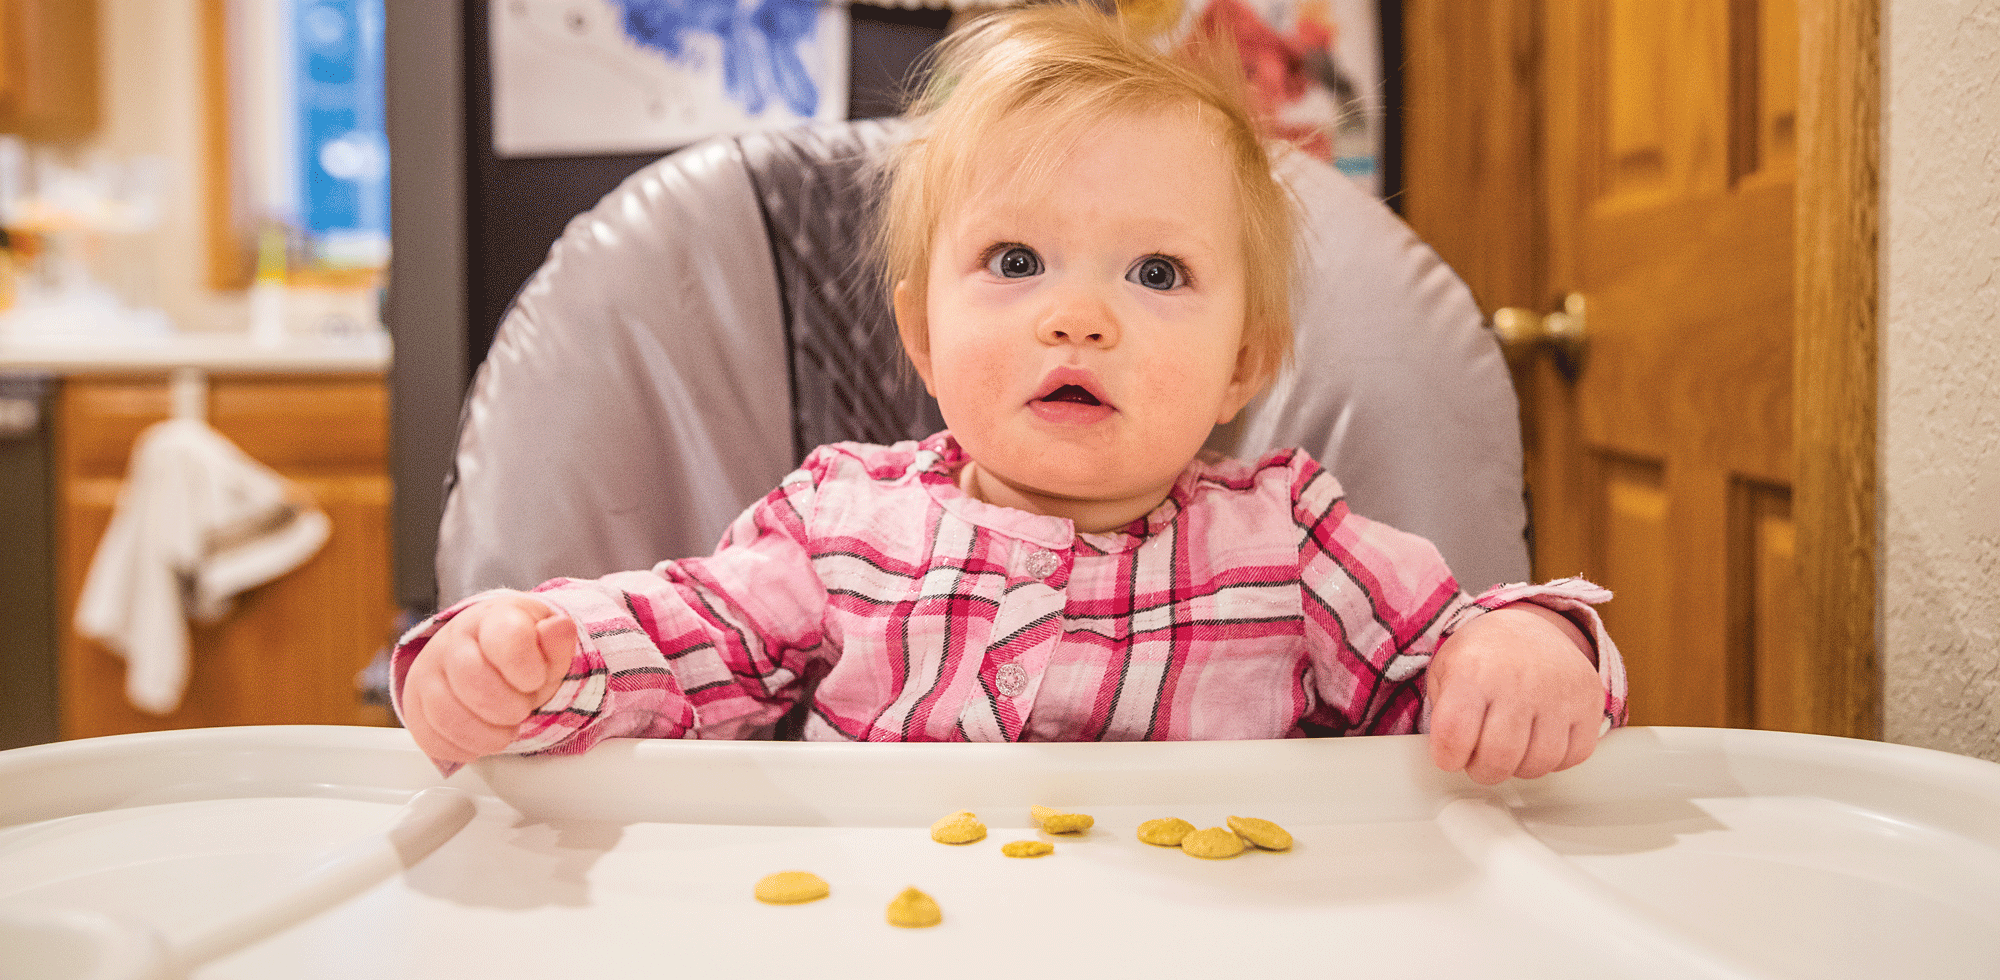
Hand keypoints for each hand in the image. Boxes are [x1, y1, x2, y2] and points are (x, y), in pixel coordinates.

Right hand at [402, 594, 576, 763]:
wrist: (486, 657)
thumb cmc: (520, 655)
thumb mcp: (548, 647)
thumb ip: (556, 643)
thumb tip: (559, 628)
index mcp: (491, 618)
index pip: (506, 638)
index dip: (527, 670)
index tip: (535, 680)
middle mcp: (451, 639)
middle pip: (471, 678)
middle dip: (507, 707)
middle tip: (520, 710)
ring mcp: (427, 671)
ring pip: (445, 713)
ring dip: (485, 736)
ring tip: (505, 730)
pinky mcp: (414, 704)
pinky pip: (430, 737)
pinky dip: (463, 748)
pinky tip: (481, 738)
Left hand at [1426, 602, 1603, 784]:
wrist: (1527, 628)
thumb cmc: (1482, 658)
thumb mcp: (1444, 673)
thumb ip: (1441, 716)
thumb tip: (1449, 758)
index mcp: (1473, 671)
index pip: (1455, 736)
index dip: (1448, 757)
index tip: (1449, 755)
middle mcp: (1518, 680)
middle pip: (1498, 758)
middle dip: (1483, 771)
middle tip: (1479, 760)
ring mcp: (1558, 691)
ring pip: (1538, 763)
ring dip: (1519, 768)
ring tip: (1509, 748)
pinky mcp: (1589, 702)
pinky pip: (1573, 756)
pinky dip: (1554, 760)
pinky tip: (1538, 741)